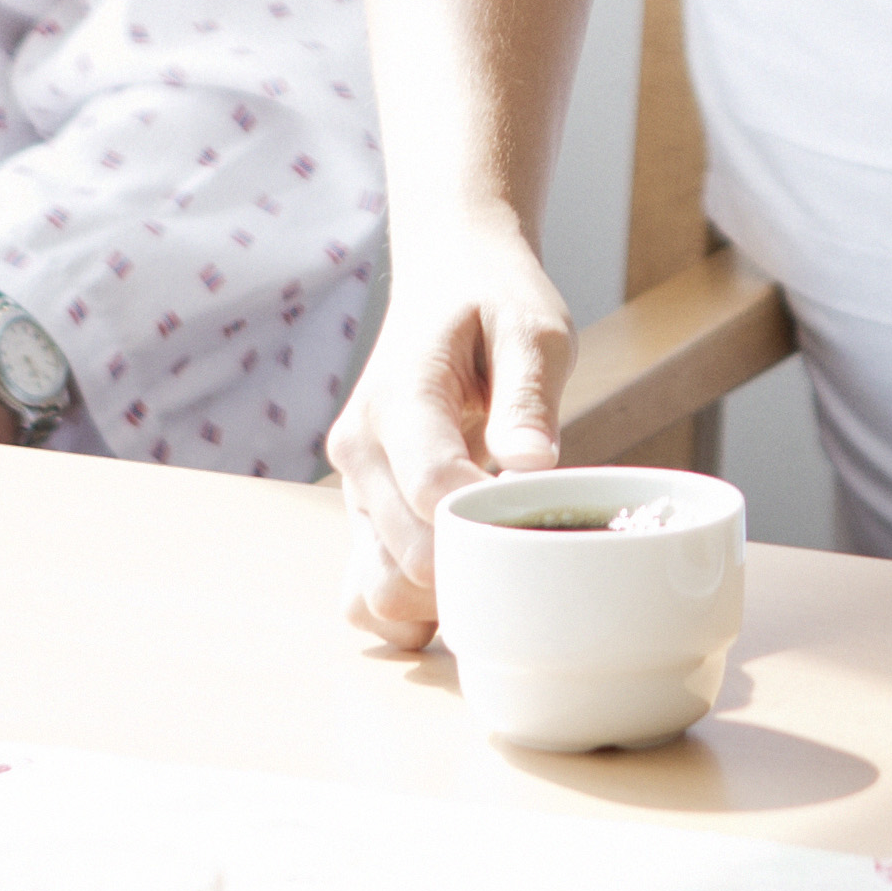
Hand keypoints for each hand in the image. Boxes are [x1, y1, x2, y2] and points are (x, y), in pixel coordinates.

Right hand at [321, 226, 571, 653]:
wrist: (445, 281)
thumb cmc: (495, 304)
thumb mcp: (533, 328)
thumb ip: (529, 396)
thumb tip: (530, 463)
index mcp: (400, 397)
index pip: (431, 487)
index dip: (488, 522)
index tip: (538, 518)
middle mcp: (360, 450)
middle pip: (405, 559)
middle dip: (476, 574)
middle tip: (535, 551)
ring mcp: (353, 488)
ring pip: (375, 591)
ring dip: (438, 603)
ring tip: (499, 569)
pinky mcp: (361, 513)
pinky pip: (364, 593)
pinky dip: (410, 609)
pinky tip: (464, 582)